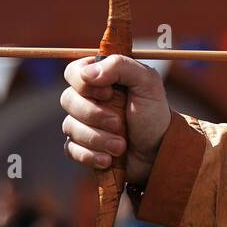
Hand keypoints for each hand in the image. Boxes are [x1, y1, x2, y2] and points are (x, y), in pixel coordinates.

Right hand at [61, 55, 170, 183]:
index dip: (84, 83)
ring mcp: (82, 123)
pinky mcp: (81, 146)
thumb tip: (87, 73)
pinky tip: (108, 159)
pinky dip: (90, 155)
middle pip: (68, 99)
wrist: (159, 152)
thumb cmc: (154, 114)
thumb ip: (121, 67)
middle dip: (94, 114)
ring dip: (98, 138)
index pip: (74, 71)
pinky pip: (71, 149)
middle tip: (119, 123)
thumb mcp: (148, 83)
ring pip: (70, 126)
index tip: (109, 93)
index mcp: (102, 78)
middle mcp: (88, 98)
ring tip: (121, 146)